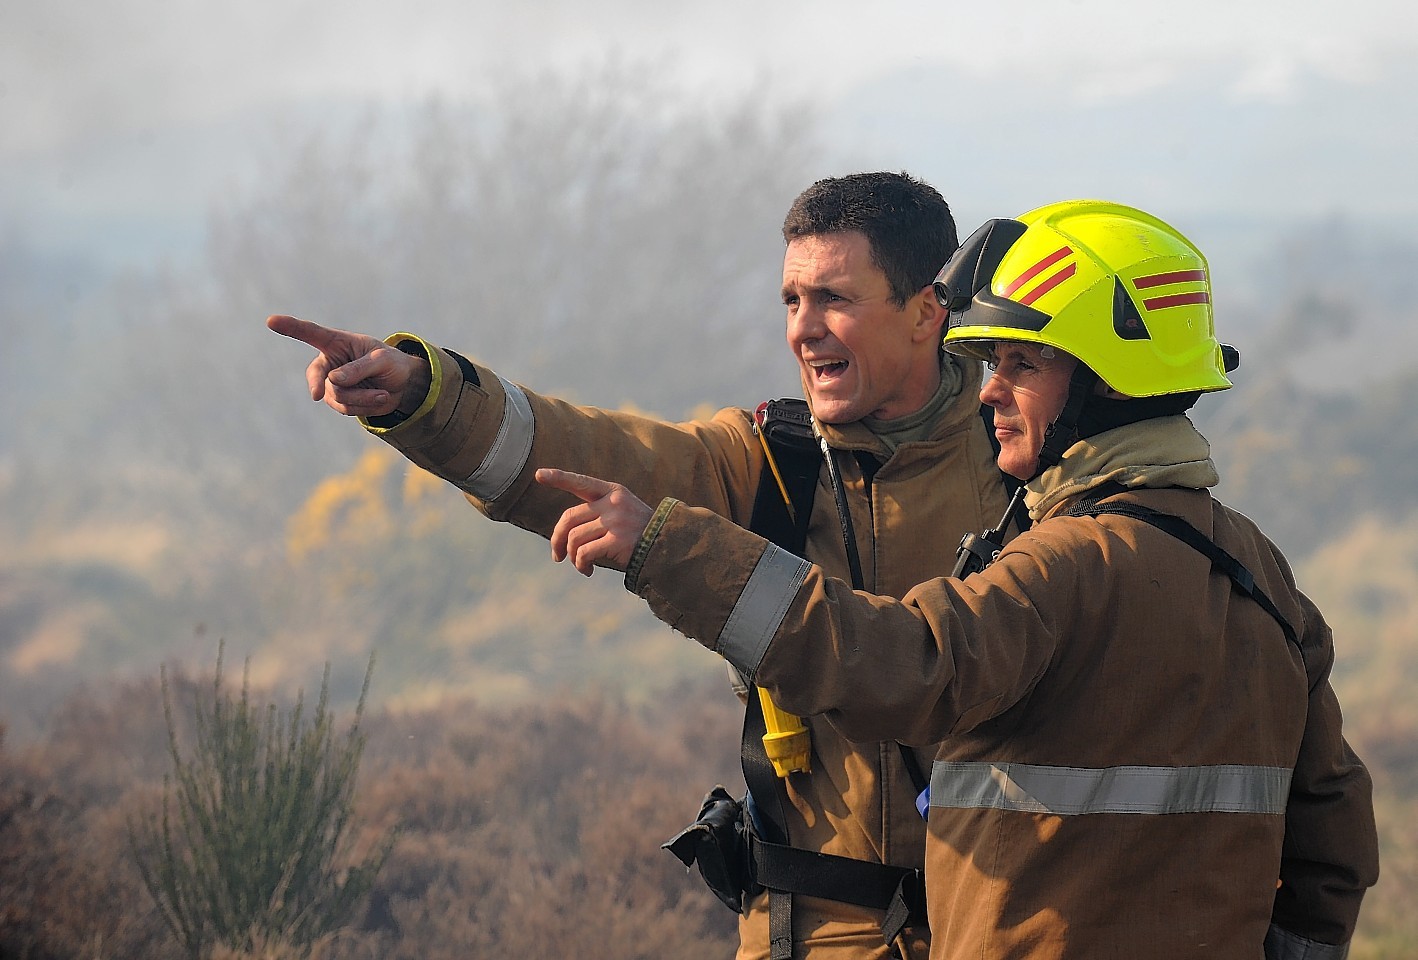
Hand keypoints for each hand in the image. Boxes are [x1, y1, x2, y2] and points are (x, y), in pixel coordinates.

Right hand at [266, 314, 428, 417]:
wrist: (402, 385)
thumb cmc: (390, 363)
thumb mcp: (381, 360)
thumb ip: (358, 368)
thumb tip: (333, 380)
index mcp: (337, 343)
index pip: (310, 333)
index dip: (291, 327)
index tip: (271, 320)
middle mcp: (330, 363)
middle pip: (318, 376)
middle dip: (321, 385)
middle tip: (316, 395)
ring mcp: (332, 384)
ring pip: (336, 396)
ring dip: (362, 398)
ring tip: (382, 394)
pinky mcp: (340, 401)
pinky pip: (346, 409)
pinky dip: (365, 406)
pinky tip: (380, 398)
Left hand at [536, 468, 652, 575]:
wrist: (669, 546)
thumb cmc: (641, 533)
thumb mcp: (623, 512)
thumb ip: (599, 512)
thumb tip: (565, 535)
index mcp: (613, 491)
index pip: (581, 482)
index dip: (559, 478)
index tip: (539, 475)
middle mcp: (612, 503)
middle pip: (569, 518)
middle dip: (557, 538)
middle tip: (557, 555)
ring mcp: (615, 521)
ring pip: (575, 538)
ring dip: (573, 557)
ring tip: (581, 565)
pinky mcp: (617, 541)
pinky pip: (585, 553)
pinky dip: (581, 564)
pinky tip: (588, 571)